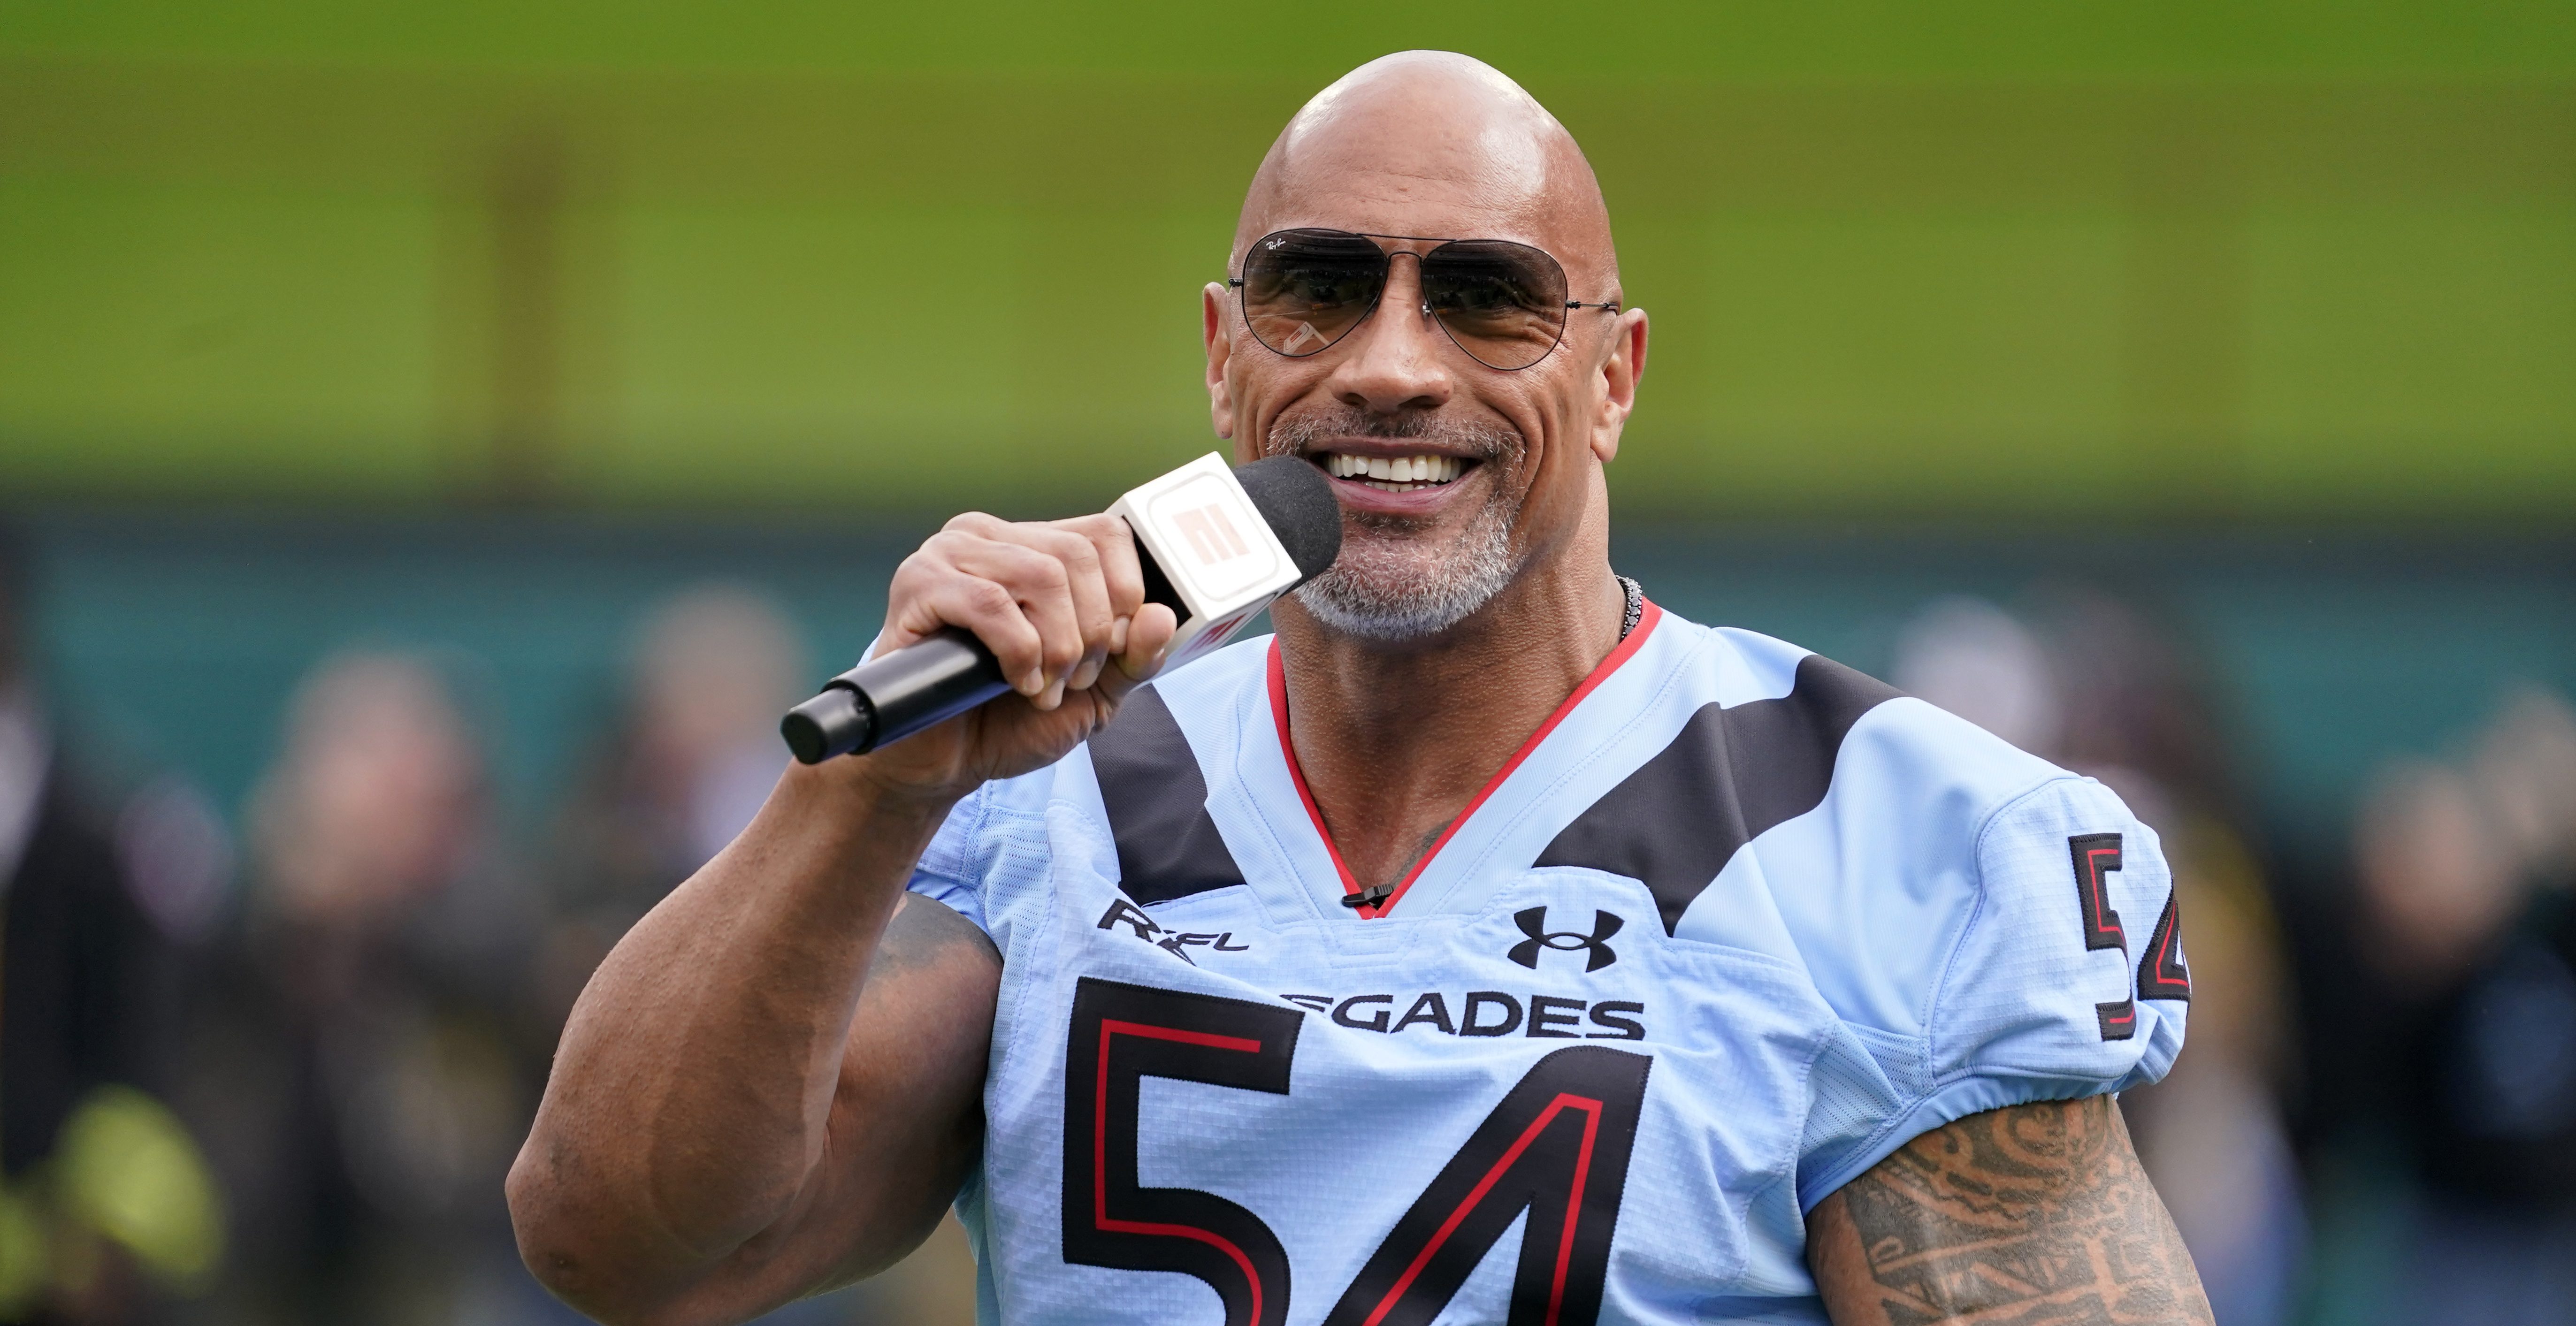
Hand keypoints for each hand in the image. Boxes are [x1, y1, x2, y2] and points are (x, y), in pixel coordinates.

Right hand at [833, 512, 1178, 803]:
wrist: (941, 764)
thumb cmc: (1010, 719)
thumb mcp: (1094, 691)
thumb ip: (1135, 656)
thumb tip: (1162, 615)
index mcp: (1031, 546)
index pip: (1104, 533)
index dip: (1125, 594)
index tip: (1112, 650)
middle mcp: (988, 536)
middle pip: (1077, 555)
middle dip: (1091, 631)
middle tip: (1070, 679)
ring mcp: (948, 553)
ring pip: (1040, 575)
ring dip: (1057, 647)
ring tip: (1041, 687)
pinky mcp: (917, 584)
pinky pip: (991, 603)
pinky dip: (1019, 652)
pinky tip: (1014, 682)